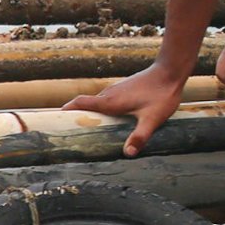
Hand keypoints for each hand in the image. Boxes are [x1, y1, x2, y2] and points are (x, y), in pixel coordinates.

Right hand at [63, 62, 188, 157]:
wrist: (172, 70)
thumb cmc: (162, 94)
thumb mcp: (152, 119)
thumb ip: (140, 136)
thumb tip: (127, 154)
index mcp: (109, 101)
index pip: (78, 103)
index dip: (65, 111)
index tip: (52, 122)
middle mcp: (109, 93)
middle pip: (84, 105)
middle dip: (76, 117)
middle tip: (68, 134)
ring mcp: (117, 89)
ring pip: (97, 102)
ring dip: (90, 114)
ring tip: (88, 131)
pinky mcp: (126, 88)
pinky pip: (108, 100)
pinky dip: (102, 109)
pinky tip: (111, 120)